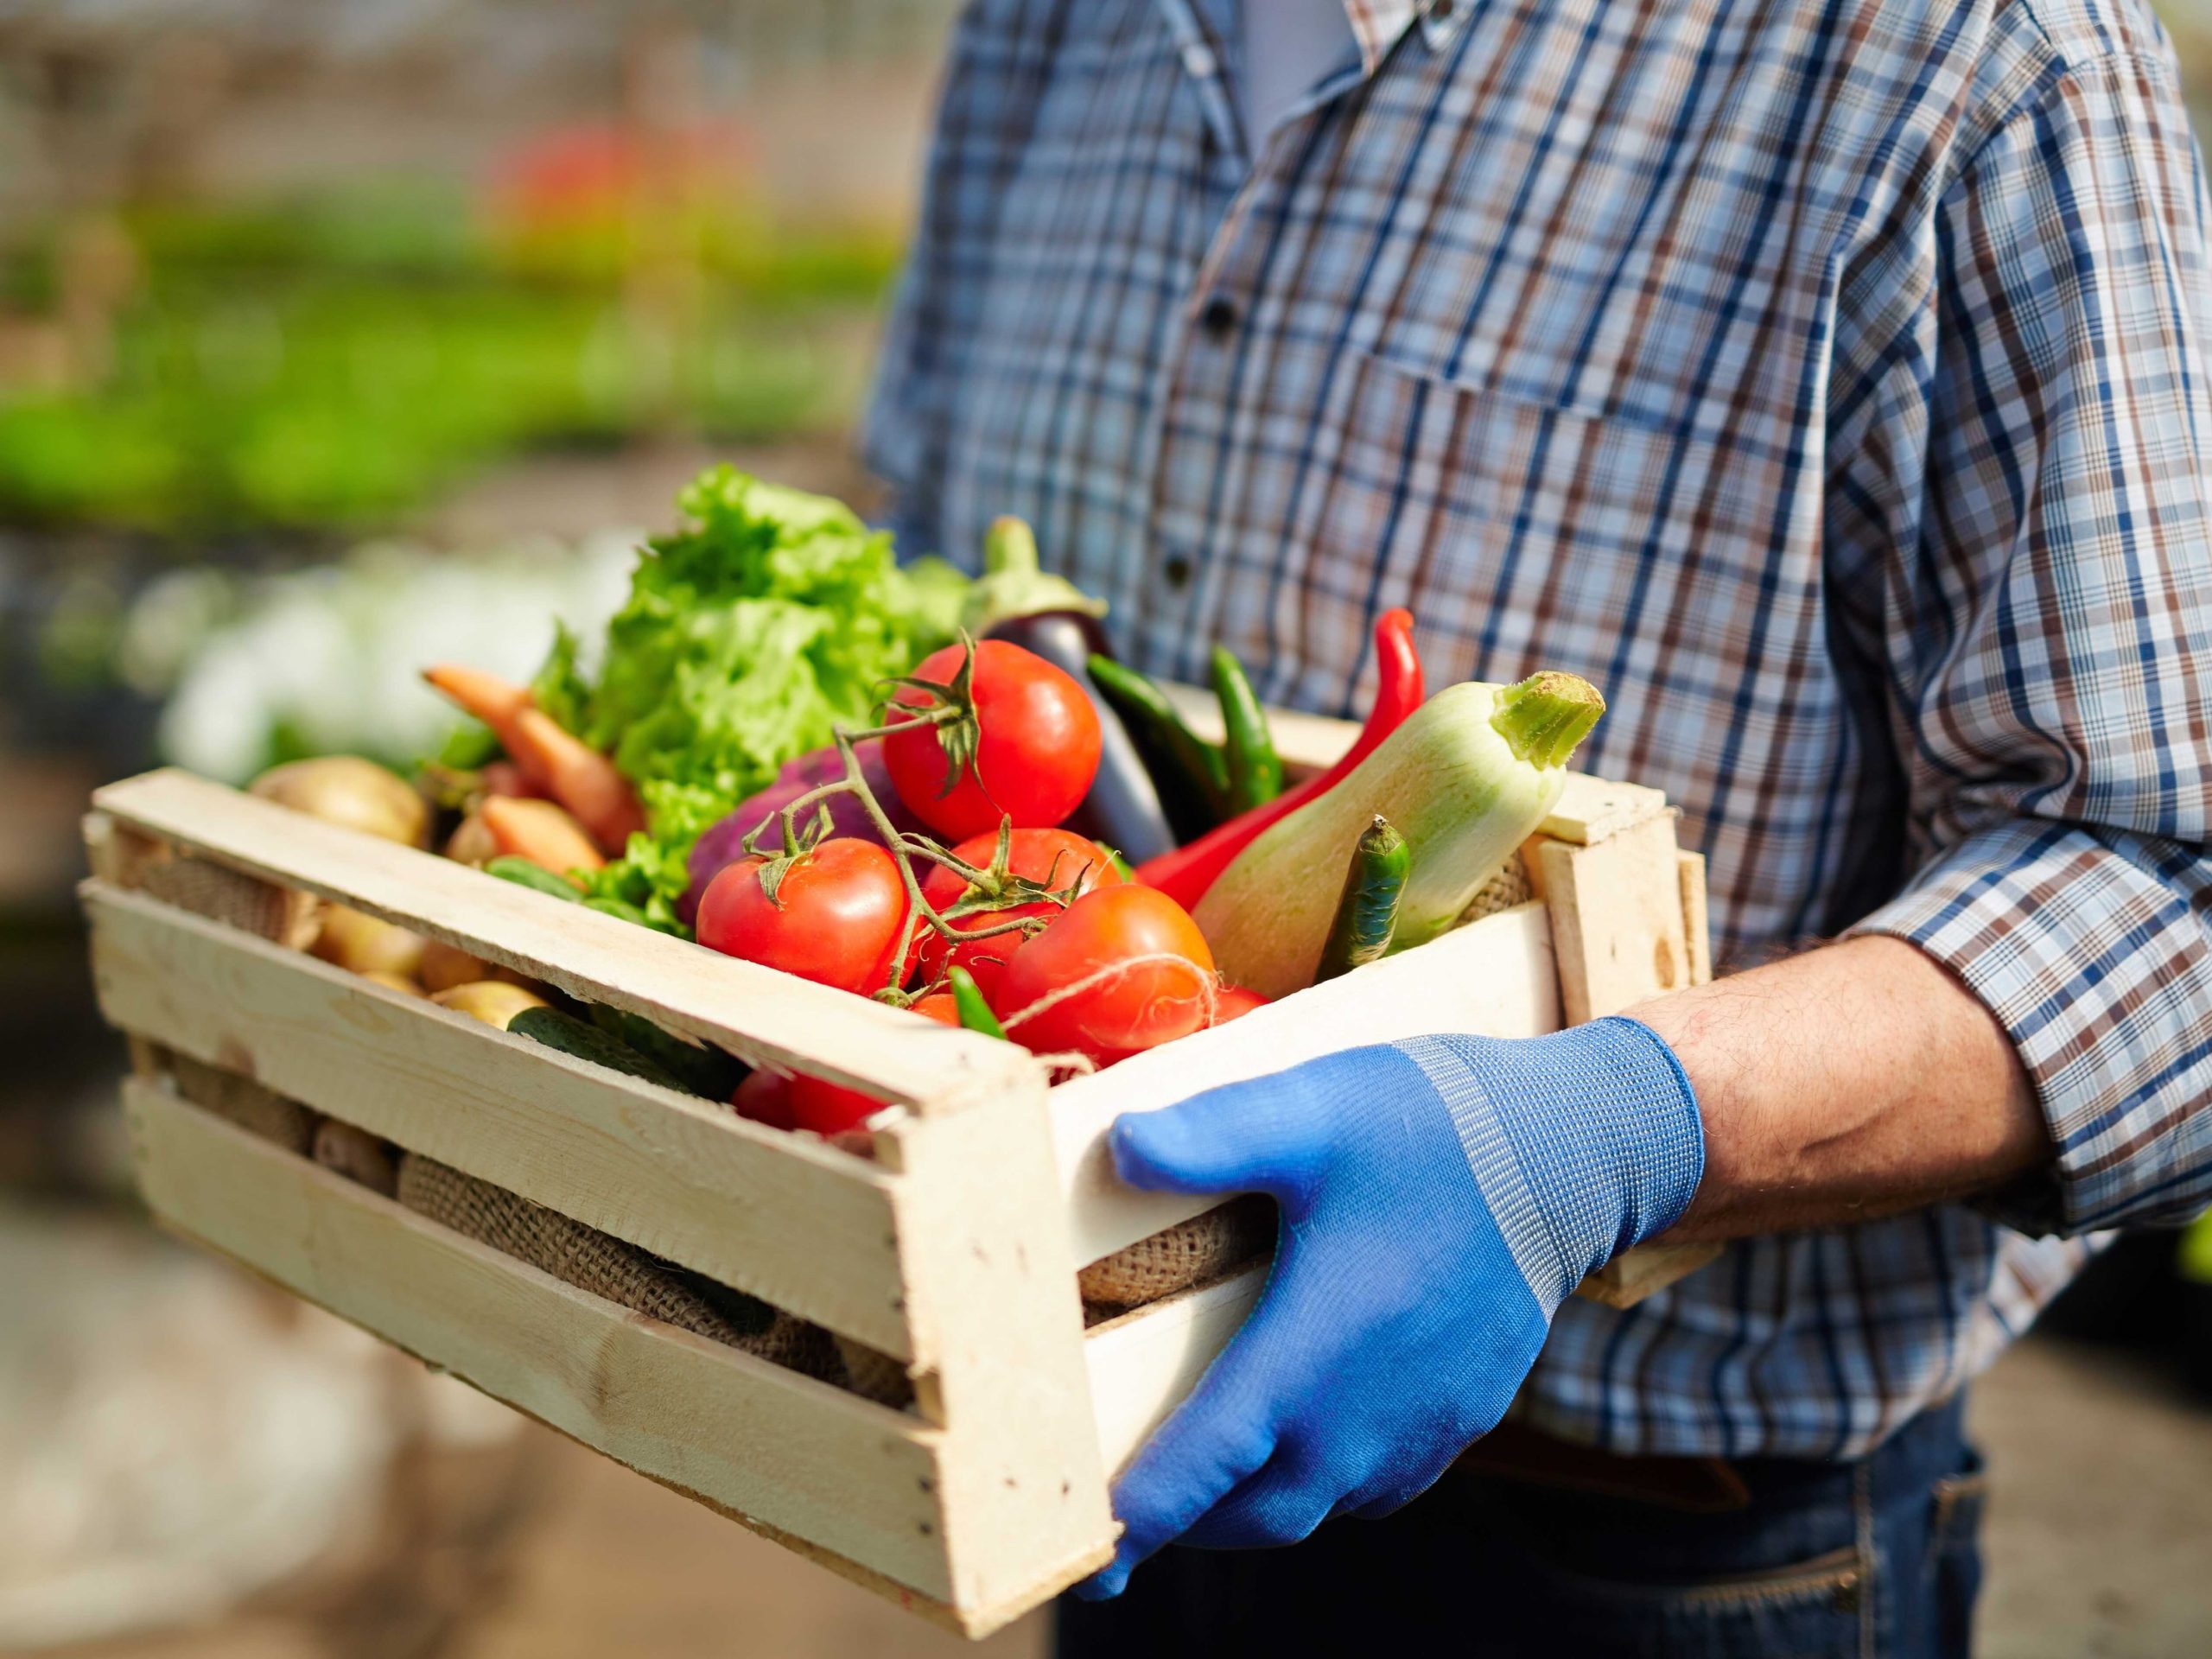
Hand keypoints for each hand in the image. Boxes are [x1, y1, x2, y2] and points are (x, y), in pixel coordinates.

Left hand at [1076, 1018, 1702, 1597]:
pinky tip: (1291, 1439)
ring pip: (1311, 1507)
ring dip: (1248, 1504)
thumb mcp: (1314, 1109)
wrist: (1571, 1155)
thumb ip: (1211, 1135)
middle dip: (1182, 1522)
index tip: (1091, 1565)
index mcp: (1312, 1355)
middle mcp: (1365, 1418)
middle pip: (1250, 1513)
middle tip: (1118, 1521)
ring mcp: (1417, 1429)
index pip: (1203, 1468)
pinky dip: (1314, 1482)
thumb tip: (1119, 1147)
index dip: (1138, 1518)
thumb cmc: (1434, 1128)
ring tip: (1194, 1475)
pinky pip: (1367, 1487)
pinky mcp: (1456, 1422)